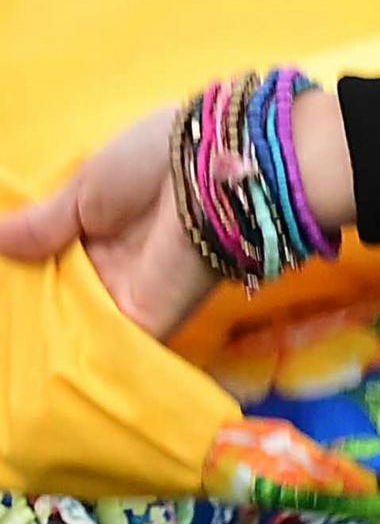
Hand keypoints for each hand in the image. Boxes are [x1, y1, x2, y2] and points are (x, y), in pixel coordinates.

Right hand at [0, 105, 215, 335]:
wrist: (215, 169)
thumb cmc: (154, 160)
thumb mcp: (84, 187)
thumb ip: (41, 224)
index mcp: (98, 231)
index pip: (50, 265)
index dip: (22, 275)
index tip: (4, 281)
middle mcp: (114, 268)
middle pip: (60, 299)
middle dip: (27, 308)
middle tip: (2, 323)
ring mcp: (128, 297)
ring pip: (76, 328)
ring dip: (41, 335)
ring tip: (5, 344)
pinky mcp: (147, 323)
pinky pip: (103, 350)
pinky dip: (69, 356)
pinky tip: (28, 364)